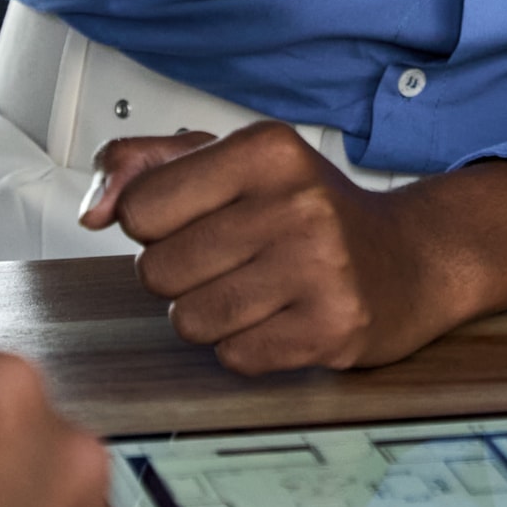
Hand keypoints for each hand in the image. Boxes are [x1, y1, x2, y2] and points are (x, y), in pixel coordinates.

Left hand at [79, 121, 506, 373]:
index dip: (158, 226)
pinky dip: (246, 346)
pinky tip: (280, 318)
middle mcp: (296, 202)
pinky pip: (235, 357)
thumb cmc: (311, 210)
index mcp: (266, 150)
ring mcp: (319, 268)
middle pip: (159, 271)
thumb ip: (145, 167)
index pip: (143, 209)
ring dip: (210, 315)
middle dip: (182, 275)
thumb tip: (93, 208)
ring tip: (255, 290)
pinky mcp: (332, 328)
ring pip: (190, 320)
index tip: (198, 220)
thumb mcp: (234, 161)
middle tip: (233, 260)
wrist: (413, 259)